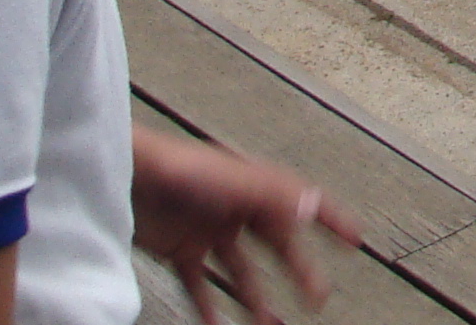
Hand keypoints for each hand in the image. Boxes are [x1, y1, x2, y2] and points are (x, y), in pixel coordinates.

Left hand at [129, 130, 359, 324]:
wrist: (121, 177)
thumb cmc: (172, 168)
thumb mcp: (229, 180)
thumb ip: (269, 194)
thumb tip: (310, 206)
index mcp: (254, 187)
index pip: (302, 202)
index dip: (331, 220)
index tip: (354, 239)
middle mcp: (236, 209)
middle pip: (277, 245)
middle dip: (300, 271)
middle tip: (317, 297)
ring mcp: (208, 230)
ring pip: (242, 272)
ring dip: (257, 299)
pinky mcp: (180, 249)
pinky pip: (202, 285)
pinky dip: (210, 307)